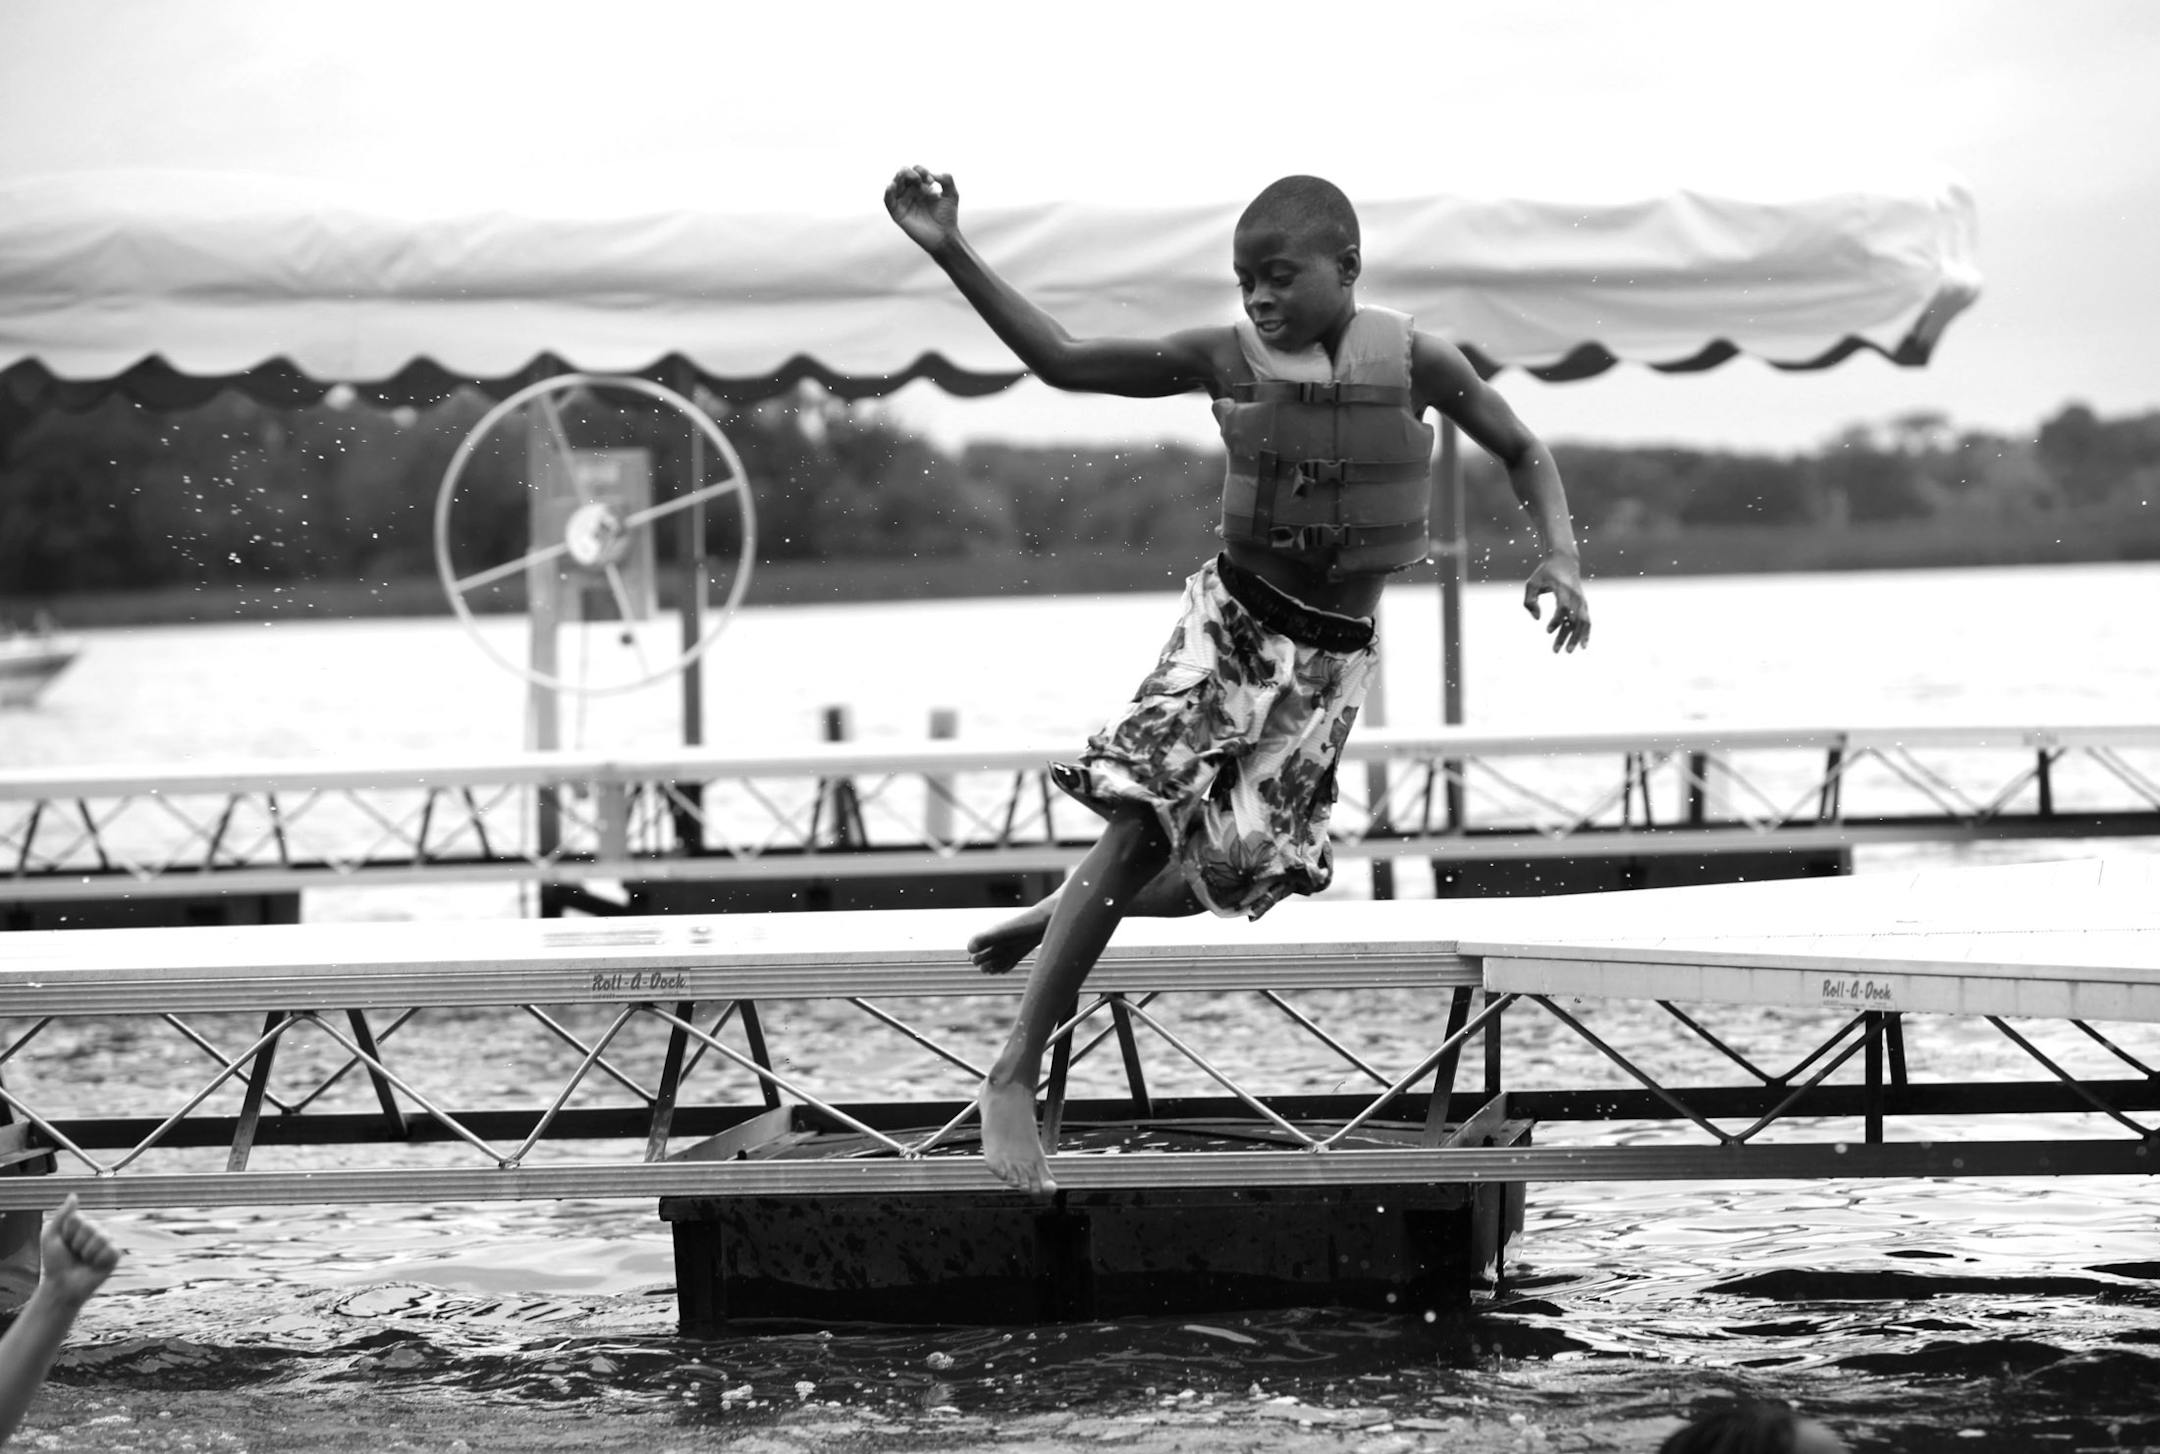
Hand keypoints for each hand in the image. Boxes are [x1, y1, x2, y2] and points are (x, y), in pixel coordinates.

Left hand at [39, 1193, 120, 1307]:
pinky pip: (111, 1249)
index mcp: (81, 1225)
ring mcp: (106, 1242)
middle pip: (91, 1226)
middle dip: (77, 1243)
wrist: (62, 1286)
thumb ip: (62, 1215)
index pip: (79, 1218)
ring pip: (101, 1237)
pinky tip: (94, 1265)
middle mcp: (96, 1231)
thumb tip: (74, 1195)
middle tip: (74, 1253)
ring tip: (84, 1260)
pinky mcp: (115, 1255)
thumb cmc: (54, 1262)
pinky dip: (99, 1259)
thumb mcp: (51, 1236)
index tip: (63, 1243)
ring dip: (87, 1252)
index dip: (68, 1233)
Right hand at [884, 165, 959, 253]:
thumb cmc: (948, 216)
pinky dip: (888, 192)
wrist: (945, 236)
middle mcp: (910, 193)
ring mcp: (903, 203)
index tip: (932, 181)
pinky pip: (888, 201)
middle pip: (903, 175)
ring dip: (900, 178)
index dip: (922, 171)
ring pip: (895, 184)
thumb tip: (932, 174)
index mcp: (921, 187)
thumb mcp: (951, 194)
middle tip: (921, 180)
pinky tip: (891, 185)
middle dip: (910, 173)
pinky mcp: (898, 214)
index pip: (916, 171)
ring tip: (911, 179)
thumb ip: (947, 178)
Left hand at [1523, 552, 1589, 652]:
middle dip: (1565, 636)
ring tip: (1568, 651)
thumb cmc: (1545, 572)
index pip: (1562, 608)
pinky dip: (1586, 633)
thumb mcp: (1532, 583)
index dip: (1556, 621)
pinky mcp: (1583, 603)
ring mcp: (1581, 600)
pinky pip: (1587, 620)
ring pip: (1582, 622)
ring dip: (1576, 638)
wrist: (1564, 560)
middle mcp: (1575, 595)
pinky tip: (1582, 645)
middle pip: (1573, 619)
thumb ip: (1530, 601)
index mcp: (1563, 589)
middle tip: (1555, 651)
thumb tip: (1538, 619)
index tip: (1547, 631)